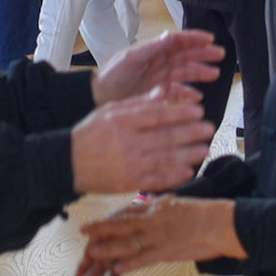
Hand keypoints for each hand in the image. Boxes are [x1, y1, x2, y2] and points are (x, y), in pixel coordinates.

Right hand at [69, 86, 214, 195]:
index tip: (199, 111)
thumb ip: (137, 103)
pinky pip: (155, 179)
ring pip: (165, 158)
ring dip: (188, 154)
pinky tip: (188, 170)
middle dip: (191, 133)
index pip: (158, 115)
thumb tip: (163, 93)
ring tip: (204, 148)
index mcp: (123, 121)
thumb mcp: (109, 111)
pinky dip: (173, 175)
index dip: (181, 114)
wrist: (66, 162)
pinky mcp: (127, 182)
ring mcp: (128, 164)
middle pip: (166, 136)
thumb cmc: (89, 134)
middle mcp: (127, 142)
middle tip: (209, 129)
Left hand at [77, 196, 245, 275]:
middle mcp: (153, 220)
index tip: (96, 222)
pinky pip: (144, 258)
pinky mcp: (168, 252)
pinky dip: (130, 263)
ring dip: (108, 248)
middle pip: (121, 225)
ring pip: (127, 242)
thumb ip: (163, 206)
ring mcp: (159, 236)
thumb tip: (152, 205)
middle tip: (83, 232)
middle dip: (100, 229)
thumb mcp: (178, 204)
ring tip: (90, 252)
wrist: (223, 223)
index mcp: (156, 208)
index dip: (109, 219)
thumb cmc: (205, 214)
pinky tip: (116, 268)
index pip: (127, 212)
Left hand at [91, 29, 224, 105]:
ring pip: (185, 73)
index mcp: (153, 50)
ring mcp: (160, 78)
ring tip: (213, 74)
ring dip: (199, 73)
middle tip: (219, 55)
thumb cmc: (111, 75)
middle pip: (186, 56)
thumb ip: (152, 48)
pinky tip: (196, 96)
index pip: (177, 41)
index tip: (209, 38)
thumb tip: (170, 35)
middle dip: (203, 54)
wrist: (98, 96)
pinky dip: (187, 93)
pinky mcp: (158, 93)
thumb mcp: (131, 59)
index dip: (194, 38)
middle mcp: (159, 62)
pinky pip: (177, 91)